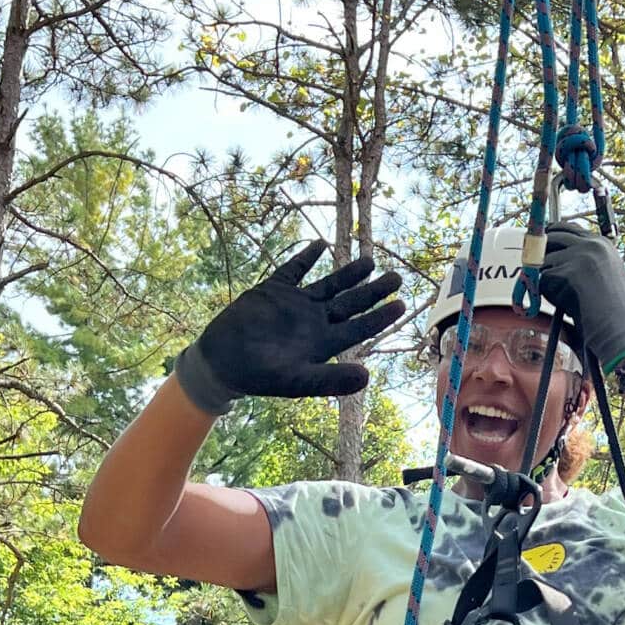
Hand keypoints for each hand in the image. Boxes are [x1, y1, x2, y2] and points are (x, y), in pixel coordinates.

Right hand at [173, 239, 404, 411]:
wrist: (222, 363)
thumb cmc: (259, 376)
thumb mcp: (296, 380)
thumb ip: (331, 380)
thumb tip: (367, 378)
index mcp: (324, 342)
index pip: (360, 327)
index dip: (381, 316)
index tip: (401, 303)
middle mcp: (314, 321)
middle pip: (351, 303)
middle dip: (374, 290)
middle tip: (397, 277)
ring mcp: (296, 304)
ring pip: (329, 284)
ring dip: (349, 273)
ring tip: (369, 261)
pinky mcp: (274, 291)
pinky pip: (293, 270)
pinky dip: (305, 257)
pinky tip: (320, 244)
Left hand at [537, 220, 624, 372]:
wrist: (617, 325)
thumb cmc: (613, 308)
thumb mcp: (609, 273)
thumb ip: (590, 260)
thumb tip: (562, 257)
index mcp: (601, 243)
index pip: (568, 228)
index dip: (550, 235)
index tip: (540, 242)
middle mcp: (590, 245)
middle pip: (551, 237)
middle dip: (539, 250)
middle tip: (531, 263)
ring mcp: (579, 256)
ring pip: (545, 261)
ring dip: (547, 279)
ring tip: (564, 297)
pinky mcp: (567, 272)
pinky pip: (543, 280)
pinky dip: (548, 294)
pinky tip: (565, 305)